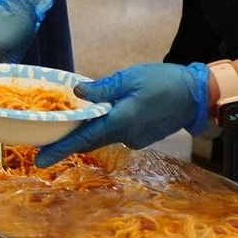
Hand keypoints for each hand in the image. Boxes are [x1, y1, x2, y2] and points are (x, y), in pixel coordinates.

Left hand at [34, 62, 210, 167]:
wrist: (197, 95)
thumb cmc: (163, 81)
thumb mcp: (130, 78)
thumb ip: (103, 88)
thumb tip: (78, 93)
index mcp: (120, 122)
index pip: (84, 138)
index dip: (60, 148)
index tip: (40, 159)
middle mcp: (126, 136)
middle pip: (90, 140)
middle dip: (66, 144)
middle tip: (42, 150)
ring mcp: (135, 139)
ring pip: (103, 134)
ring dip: (87, 130)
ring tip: (67, 122)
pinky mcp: (141, 136)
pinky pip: (116, 131)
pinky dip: (104, 125)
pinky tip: (100, 113)